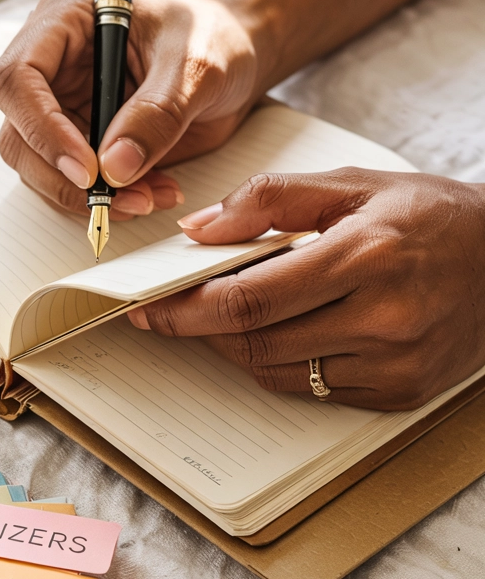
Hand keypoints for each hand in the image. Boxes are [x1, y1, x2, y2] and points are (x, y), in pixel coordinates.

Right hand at [0, 0, 260, 218]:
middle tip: (120, 199)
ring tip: (149, 197)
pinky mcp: (80, 141)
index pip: (18, 79)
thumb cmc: (215, 39)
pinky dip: (109, 200)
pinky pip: (74, 183)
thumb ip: (157, 113)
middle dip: (65, 177)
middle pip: (18, 133)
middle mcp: (51, 65)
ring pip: (41, 168)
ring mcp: (61, 106)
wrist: (237, 58)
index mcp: (64, 22)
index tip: (87, 168)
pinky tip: (152, 193)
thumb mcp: (196, 67)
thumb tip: (113, 168)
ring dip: (89, 196)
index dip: (42, 129)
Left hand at [127, 168, 484, 409]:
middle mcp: (382, 318)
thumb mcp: (354, 185)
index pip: (247, 299)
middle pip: (255, 341)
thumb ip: (272, 200)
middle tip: (170, 311)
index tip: (147, 307)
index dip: (185, 309)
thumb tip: (200, 231)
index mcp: (365, 256)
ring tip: (226, 315)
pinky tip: (284, 333)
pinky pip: (314, 389)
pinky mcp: (401, 393)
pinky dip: (283, 363)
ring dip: (238, 346)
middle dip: (200, 328)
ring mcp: (394, 364)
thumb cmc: (431, 215)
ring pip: (278, 371)